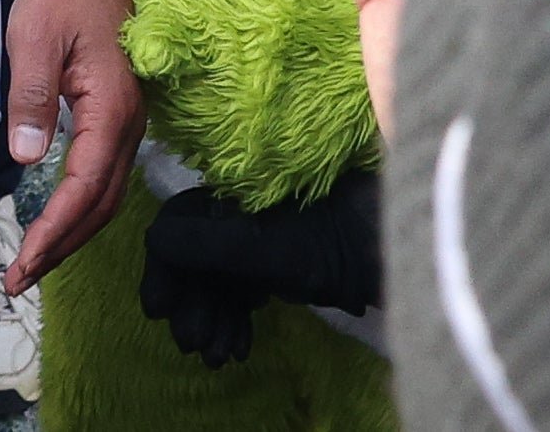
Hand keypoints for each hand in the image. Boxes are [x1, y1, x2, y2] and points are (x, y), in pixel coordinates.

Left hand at [0, 0, 140, 294]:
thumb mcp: (33, 38)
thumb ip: (32, 98)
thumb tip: (29, 158)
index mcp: (112, 107)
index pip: (84, 186)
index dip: (54, 229)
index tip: (23, 261)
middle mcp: (129, 123)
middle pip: (101, 203)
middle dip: (61, 246)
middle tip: (18, 278)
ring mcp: (128, 123)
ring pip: (107, 196)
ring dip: (73, 234)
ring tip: (33, 263)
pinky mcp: (118, 119)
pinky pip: (105, 177)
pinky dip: (81, 209)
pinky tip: (56, 222)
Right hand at [137, 169, 384, 365]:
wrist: (396, 257)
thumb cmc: (336, 244)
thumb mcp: (269, 249)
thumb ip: (211, 244)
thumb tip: (153, 240)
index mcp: (234, 192)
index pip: (179, 223)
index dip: (165, 266)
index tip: (159, 309)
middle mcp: (240, 211)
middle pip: (195, 257)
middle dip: (191, 304)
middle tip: (190, 344)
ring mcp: (258, 241)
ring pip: (217, 281)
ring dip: (210, 320)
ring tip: (214, 357)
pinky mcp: (275, 268)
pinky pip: (241, 294)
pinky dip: (233, 322)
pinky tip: (235, 350)